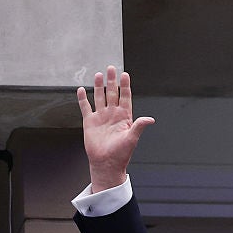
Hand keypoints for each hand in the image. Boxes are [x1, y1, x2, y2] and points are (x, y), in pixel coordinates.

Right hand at [77, 65, 154, 190]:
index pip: (125, 97)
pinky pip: (86, 107)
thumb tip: (150, 119)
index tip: (125, 74)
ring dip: (99, 86)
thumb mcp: (132, 138)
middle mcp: (112, 115)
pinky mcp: (90, 122)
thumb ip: (139, 126)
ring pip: (99, 97)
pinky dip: (83, 99)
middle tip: (111, 68)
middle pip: (112, 93)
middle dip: (112, 81)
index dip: (125, 86)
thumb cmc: (121, 154)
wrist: (106, 164)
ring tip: (99, 75)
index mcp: (124, 117)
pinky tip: (82, 90)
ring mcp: (101, 117)